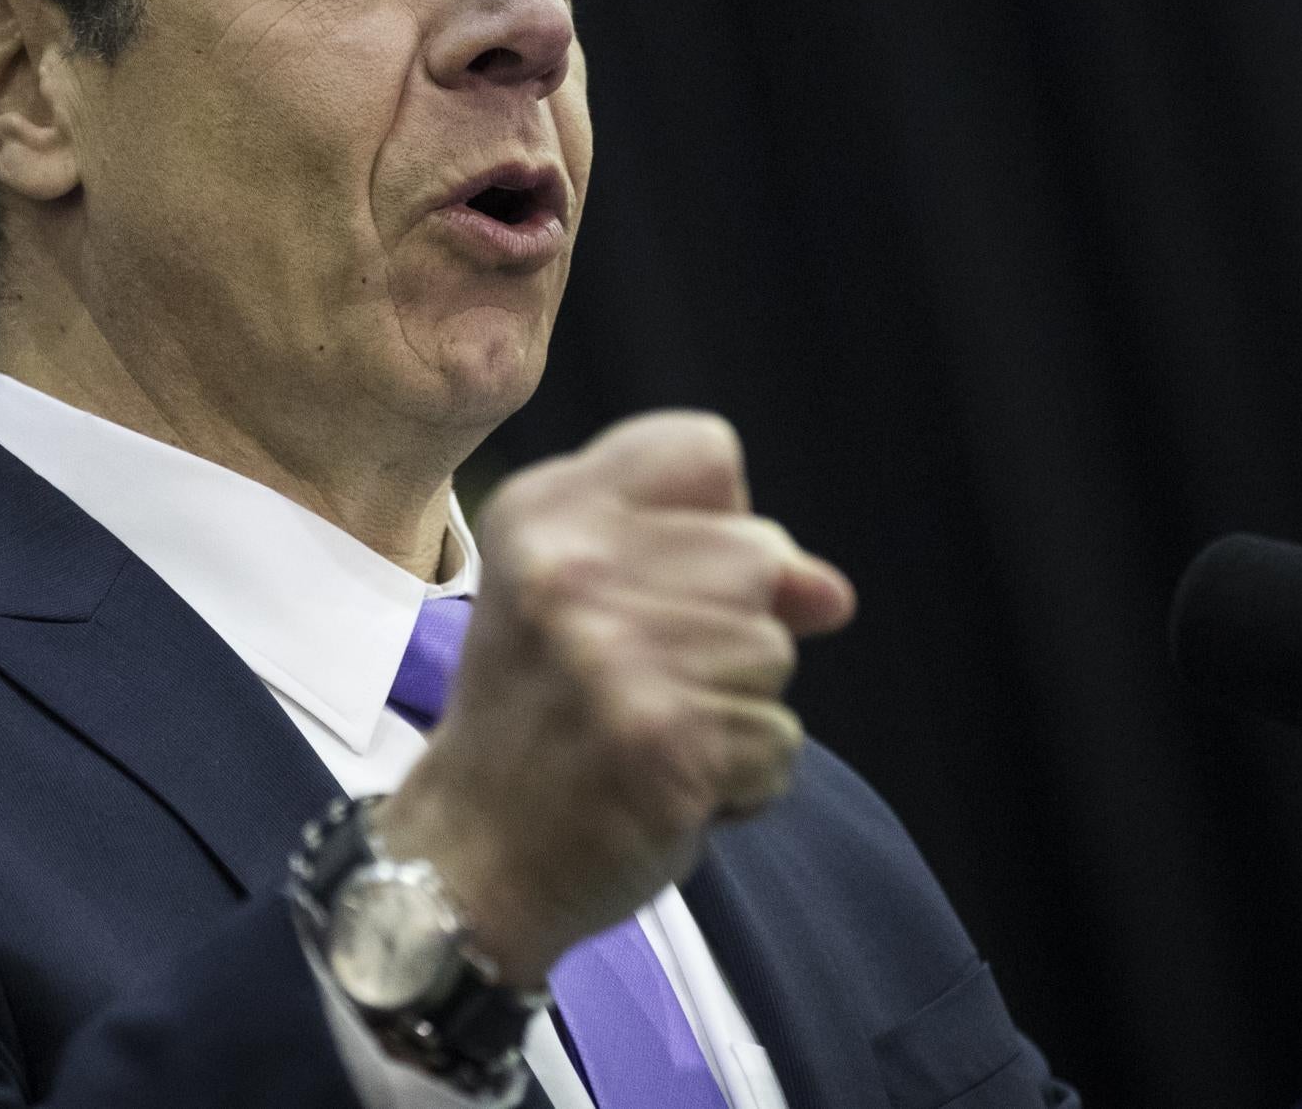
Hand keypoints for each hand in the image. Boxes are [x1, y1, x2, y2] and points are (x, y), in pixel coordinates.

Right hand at [374, 411, 855, 987]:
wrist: (470, 850)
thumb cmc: (539, 712)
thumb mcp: (584, 593)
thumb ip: (708, 560)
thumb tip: (831, 595)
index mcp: (542, 510)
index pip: (705, 450)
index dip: (712, 522)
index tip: (654, 583)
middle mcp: (568, 567)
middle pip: (761, 555)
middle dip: (731, 629)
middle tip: (637, 679)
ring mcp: (613, 654)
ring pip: (775, 654)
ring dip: (733, 712)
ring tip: (645, 733)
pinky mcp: (662, 741)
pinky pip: (779, 742)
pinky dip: (741, 783)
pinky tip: (663, 787)